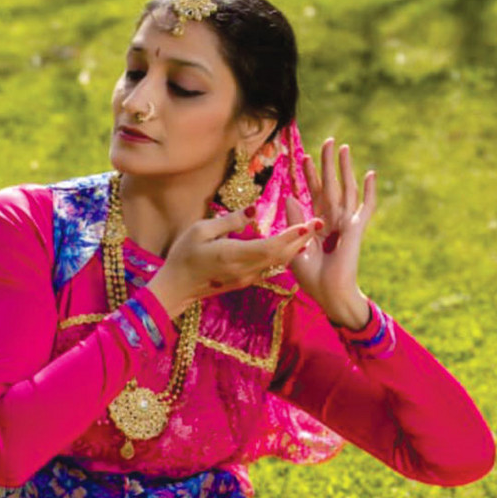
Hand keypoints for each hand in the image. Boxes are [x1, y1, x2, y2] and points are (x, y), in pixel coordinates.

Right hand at [147, 206, 321, 318]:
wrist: (177, 287)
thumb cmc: (183, 254)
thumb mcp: (200, 231)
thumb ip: (230, 221)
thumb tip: (254, 210)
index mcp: (233, 255)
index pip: (270, 246)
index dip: (291, 236)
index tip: (308, 223)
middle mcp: (245, 269)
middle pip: (281, 255)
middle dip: (302, 239)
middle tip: (320, 222)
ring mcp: (246, 277)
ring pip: (278, 262)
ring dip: (295, 247)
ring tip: (311, 230)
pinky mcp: (245, 280)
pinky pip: (270, 265)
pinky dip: (283, 253)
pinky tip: (292, 243)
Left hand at [287, 137, 376, 328]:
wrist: (329, 295)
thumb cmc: (313, 278)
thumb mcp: (295, 247)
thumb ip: (294, 222)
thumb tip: (290, 197)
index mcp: (317, 225)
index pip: (313, 194)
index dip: (309, 176)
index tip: (304, 157)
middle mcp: (332, 220)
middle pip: (330, 185)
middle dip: (328, 164)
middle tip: (329, 141)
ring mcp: (345, 224)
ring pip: (346, 189)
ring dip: (345, 168)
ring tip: (344, 147)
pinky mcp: (356, 229)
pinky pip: (365, 208)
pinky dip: (369, 192)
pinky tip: (371, 174)